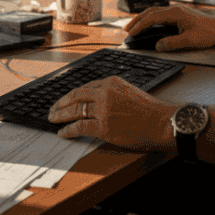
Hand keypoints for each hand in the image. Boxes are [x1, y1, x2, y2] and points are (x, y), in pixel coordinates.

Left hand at [46, 76, 176, 148]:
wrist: (162, 123)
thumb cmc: (150, 112)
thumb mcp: (130, 92)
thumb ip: (113, 94)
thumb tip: (98, 103)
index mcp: (112, 82)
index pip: (85, 87)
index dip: (72, 95)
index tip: (66, 99)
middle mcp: (105, 92)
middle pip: (76, 96)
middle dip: (61, 103)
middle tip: (53, 109)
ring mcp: (103, 109)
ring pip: (74, 111)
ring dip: (60, 116)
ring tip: (53, 119)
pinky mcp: (103, 126)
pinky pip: (79, 127)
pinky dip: (68, 130)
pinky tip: (63, 133)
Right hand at [124, 4, 214, 51]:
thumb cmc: (209, 33)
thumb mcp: (190, 41)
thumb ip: (172, 43)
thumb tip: (158, 46)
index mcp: (175, 13)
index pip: (152, 17)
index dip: (140, 26)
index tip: (131, 33)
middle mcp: (175, 9)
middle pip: (151, 12)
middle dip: (137, 21)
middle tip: (126, 30)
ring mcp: (177, 11)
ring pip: (155, 12)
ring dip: (143, 19)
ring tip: (134, 28)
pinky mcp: (179, 15)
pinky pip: (161, 15)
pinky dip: (151, 20)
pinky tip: (149, 26)